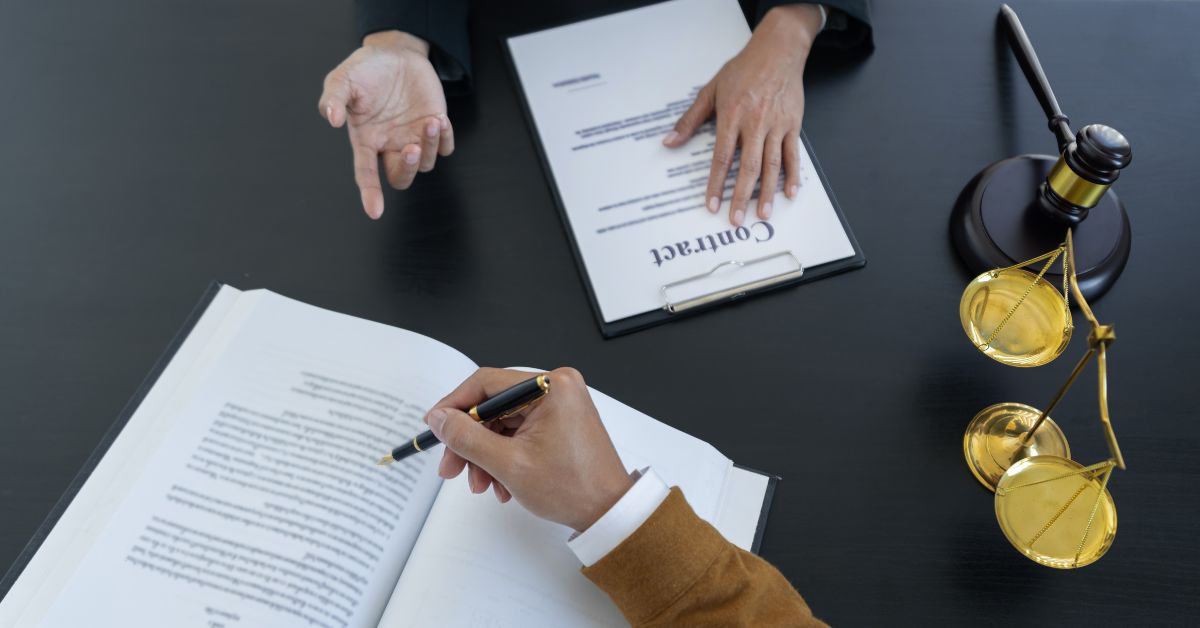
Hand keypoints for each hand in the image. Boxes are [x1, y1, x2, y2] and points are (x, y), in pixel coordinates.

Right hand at [318, 31, 454, 218]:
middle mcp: (390, 145)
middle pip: (401, 177)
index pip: (366, 173)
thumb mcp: (342, 79)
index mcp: (366, 140)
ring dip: (430, 146)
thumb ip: (332, 99)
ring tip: (431, 122)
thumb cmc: (365, 70)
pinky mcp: (434, 128)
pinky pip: (445, 148)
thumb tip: (331, 120)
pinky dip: (446, 140)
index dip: (370, 193)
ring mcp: (414, 138)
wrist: (395, 53)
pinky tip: (440, 121)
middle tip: (411, 148)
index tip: (375, 211)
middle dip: (408, 169)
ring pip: (426, 163)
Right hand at [424, 367, 634, 531]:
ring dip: (486, 455)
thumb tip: (439, 419)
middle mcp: (557, 387)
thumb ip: (467, 438)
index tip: (435, 426)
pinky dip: (504, 457)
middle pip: (493, 407)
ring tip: (482, 485)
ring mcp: (560, 405)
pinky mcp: (559, 422)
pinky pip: (519, 433)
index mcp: (551, 386)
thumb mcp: (508, 464)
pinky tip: (502, 484)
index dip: (454, 405)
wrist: (608, 512)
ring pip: (503, 424)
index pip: (486, 383)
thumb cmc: (572, 487)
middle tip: (452, 468)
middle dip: (470, 441)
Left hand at [662, 5, 822, 225]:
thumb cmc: (743, 70)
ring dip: (768, 192)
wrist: (778, 51)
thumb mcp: (711, 90)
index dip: (715, 183)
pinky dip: (793, 175)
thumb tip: (670, 142)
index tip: (711, 204)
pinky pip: (794, 154)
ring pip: (772, 165)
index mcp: (732, 117)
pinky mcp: (793, 125)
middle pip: (748, 167)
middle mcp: (755, 124)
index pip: (721, 157)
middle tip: (736, 220)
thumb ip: (690, 119)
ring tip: (763, 214)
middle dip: (741, 196)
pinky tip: (790, 193)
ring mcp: (776, 126)